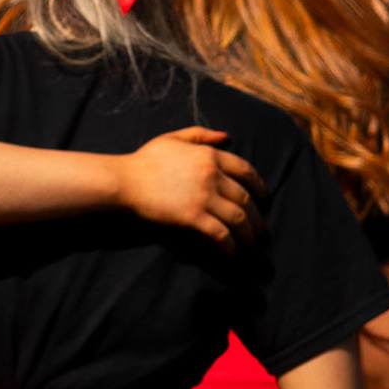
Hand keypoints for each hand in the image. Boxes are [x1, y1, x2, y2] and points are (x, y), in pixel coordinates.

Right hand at [115, 127, 259, 246]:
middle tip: (261, 230)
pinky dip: (229, 245)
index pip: (246, 171)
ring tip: (251, 244)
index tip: (264, 199)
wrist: (124, 181)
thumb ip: (201, 135)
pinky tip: (231, 253)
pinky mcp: (192, 217)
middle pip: (245, 198)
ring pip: (238, 218)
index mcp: (210, 155)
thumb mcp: (174, 139)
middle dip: (257, 217)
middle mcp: (212, 175)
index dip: (260, 187)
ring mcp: (203, 197)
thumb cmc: (145, 160)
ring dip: (248, 234)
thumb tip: (227, 137)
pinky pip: (220, 233)